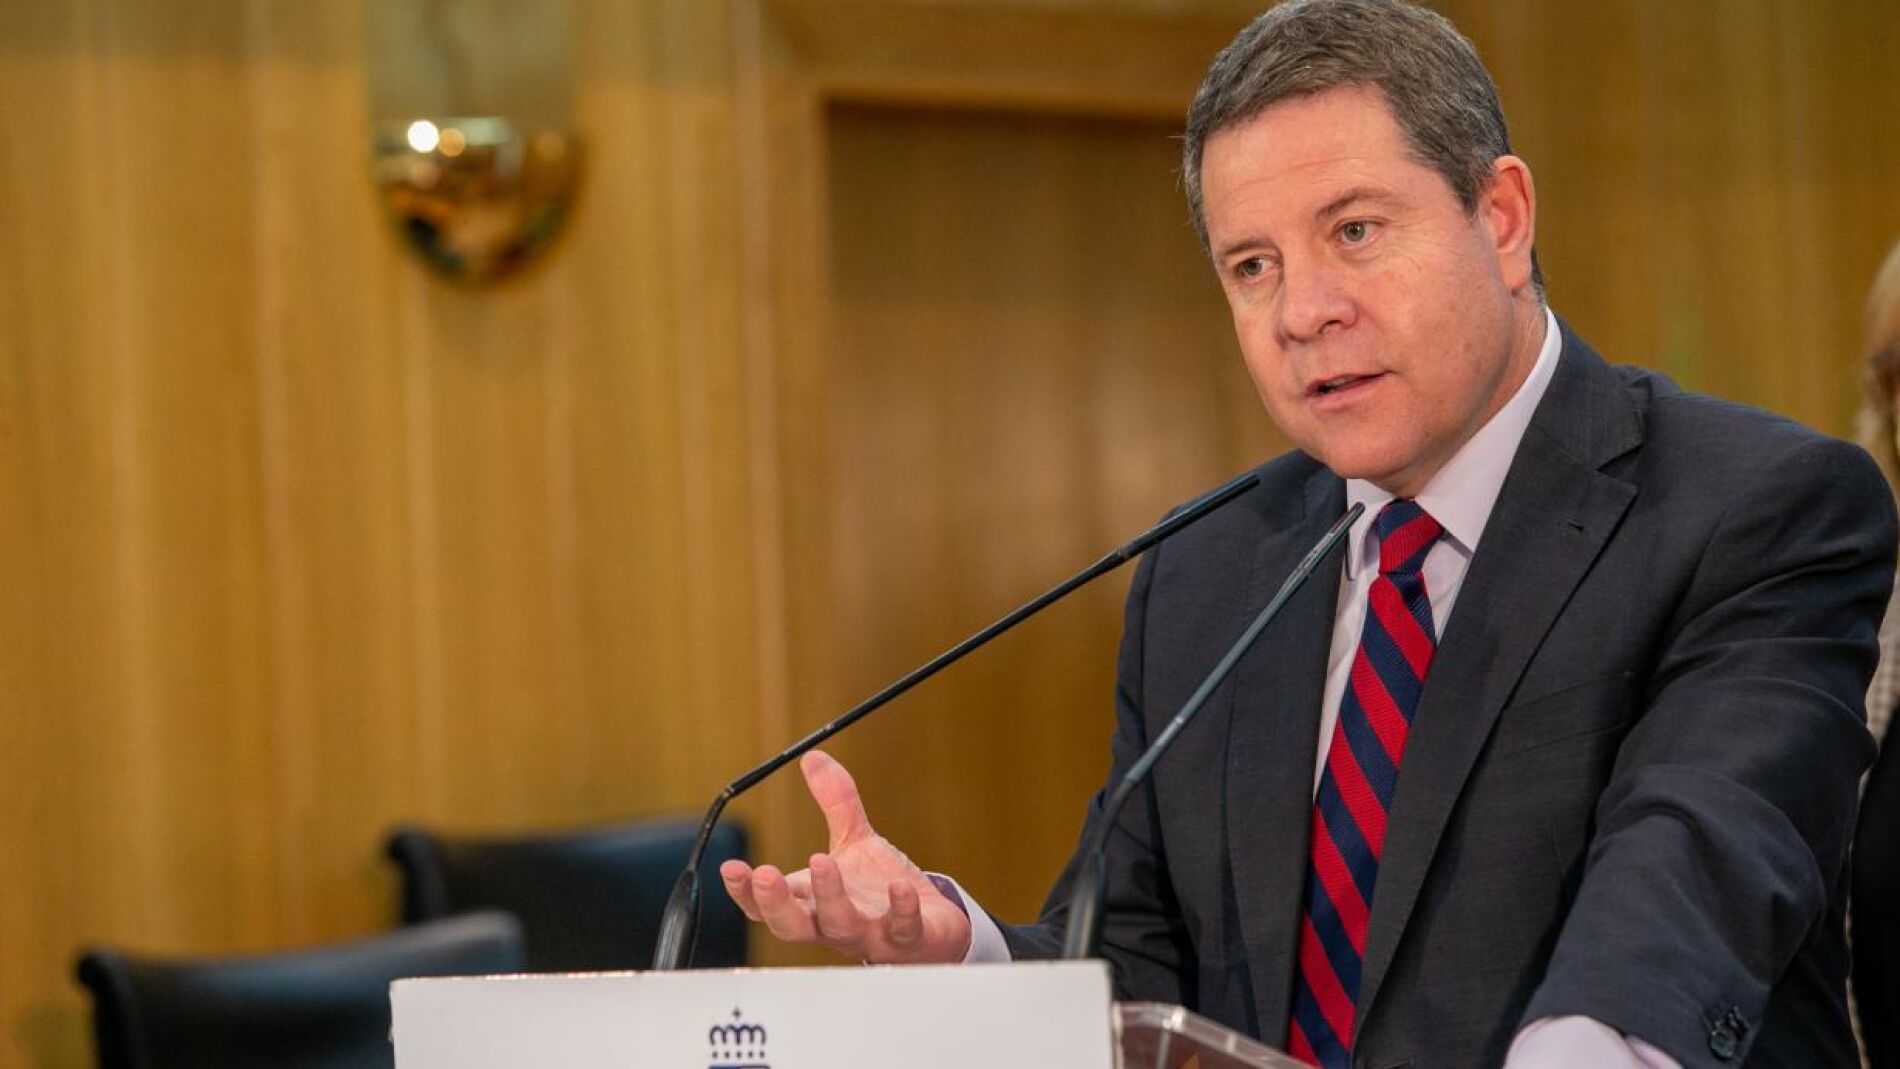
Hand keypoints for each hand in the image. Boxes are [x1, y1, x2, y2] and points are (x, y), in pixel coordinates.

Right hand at [720, 750, 973, 963]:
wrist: (932, 929)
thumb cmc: (880, 892)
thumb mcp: (855, 841)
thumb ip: (836, 802)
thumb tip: (813, 758)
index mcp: (813, 902)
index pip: (768, 905)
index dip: (746, 892)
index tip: (731, 868)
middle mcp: (834, 924)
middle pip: (793, 925)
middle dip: (776, 903)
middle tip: (764, 874)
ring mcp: (870, 934)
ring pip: (841, 927)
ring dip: (829, 897)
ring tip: (823, 863)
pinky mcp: (908, 939)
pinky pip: (902, 929)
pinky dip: (900, 910)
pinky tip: (899, 888)